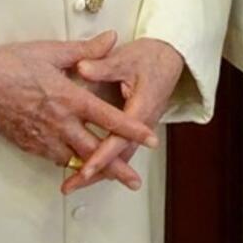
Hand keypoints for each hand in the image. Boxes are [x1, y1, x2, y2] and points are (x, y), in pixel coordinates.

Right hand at [0, 30, 157, 189]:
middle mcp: (59, 123)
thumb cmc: (12, 62)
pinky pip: (55, 159)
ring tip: (112, 177)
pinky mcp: (29, 144)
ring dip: (94, 170)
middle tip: (134, 180)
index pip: (108, 118)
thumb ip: (85, 50)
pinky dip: (70, 163)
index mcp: (69, 98)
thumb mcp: (51, 51)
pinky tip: (77, 163)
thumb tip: (112, 38)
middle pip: (94, 151)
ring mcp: (43, 137)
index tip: (152, 138)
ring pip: (75, 160)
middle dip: (117, 167)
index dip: (132, 129)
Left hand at [61, 37, 185, 193]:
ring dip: (99, 170)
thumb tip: (82, 68)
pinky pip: (119, 148)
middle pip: (118, 157)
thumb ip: (102, 65)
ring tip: (75, 183)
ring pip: (119, 156)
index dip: (101, 155)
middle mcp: (142, 124)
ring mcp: (140, 128)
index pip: (119, 139)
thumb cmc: (150, 57)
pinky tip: (87, 163)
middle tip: (72, 185)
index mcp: (141, 109)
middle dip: (95, 173)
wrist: (171, 57)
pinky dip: (104, 159)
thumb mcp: (126, 58)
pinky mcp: (136, 127)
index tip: (85, 168)